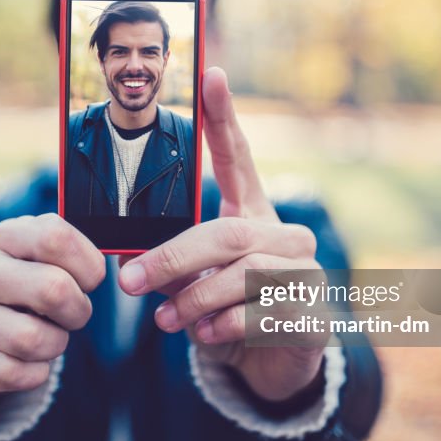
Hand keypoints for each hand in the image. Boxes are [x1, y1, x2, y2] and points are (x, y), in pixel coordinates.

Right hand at [0, 213, 105, 395]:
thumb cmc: (32, 285)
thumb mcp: (51, 257)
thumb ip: (77, 250)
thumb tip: (126, 260)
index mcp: (3, 236)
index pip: (56, 237)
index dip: (88, 266)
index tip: (88, 280)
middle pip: (52, 289)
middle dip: (77, 311)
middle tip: (72, 314)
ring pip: (32, 338)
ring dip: (55, 345)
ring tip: (47, 336)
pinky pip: (14, 373)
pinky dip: (36, 373)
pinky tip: (28, 361)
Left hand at [119, 67, 326, 401]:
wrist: (270, 366)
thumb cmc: (225, 312)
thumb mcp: (192, 284)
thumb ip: (170, 268)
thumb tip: (128, 267)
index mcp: (252, 215)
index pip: (240, 159)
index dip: (225, 118)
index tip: (212, 73)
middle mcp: (285, 236)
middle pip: (226, 234)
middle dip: (171, 259)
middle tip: (129, 282)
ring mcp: (304, 273)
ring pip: (242, 275)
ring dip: (196, 300)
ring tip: (168, 321)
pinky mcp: (312, 314)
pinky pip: (260, 314)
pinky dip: (224, 327)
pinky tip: (207, 336)